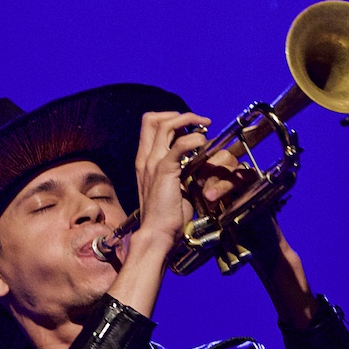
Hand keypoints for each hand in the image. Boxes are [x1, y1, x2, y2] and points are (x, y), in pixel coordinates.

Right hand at [133, 111, 210, 252]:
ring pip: (165, 125)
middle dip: (178, 115)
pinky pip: (179, 145)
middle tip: (198, 122)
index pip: (149, 126)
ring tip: (204, 126)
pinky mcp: (164, 171)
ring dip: (188, 120)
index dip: (170, 120)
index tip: (190, 126)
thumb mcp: (170, 187)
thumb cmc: (165, 216)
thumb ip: (177, 171)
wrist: (156, 233)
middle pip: (152, 119)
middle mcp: (145, 158)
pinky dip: (194, 139)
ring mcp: (152, 163)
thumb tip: (193, 160)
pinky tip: (203, 143)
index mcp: (144, 161)